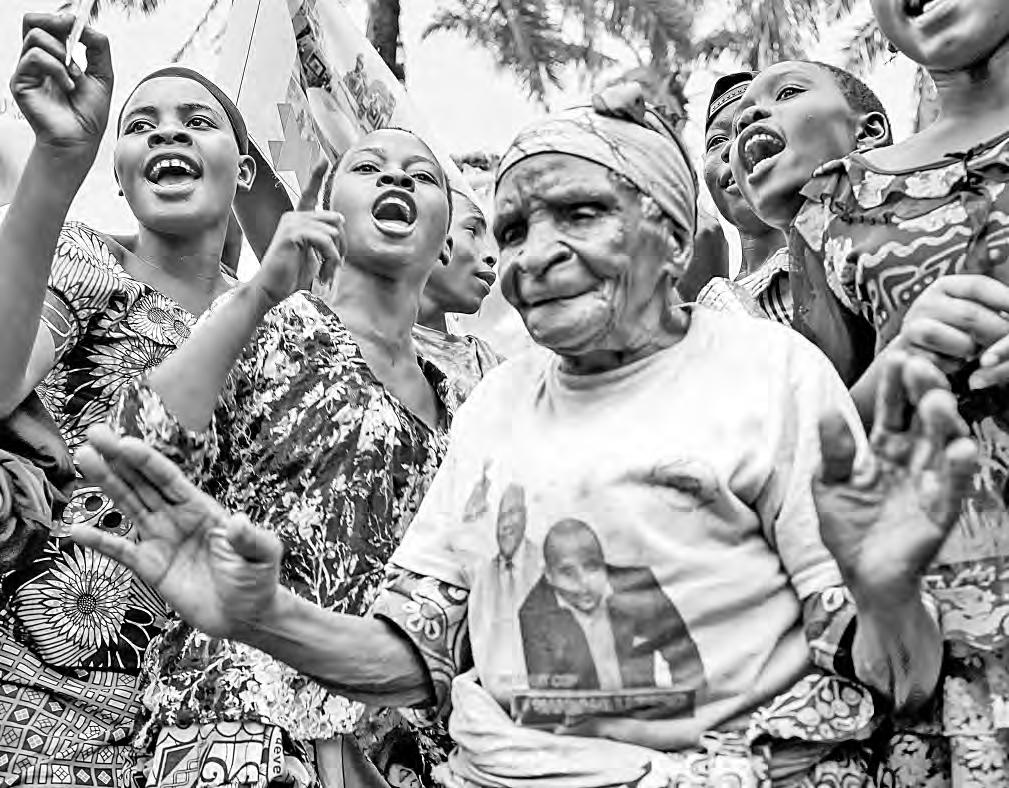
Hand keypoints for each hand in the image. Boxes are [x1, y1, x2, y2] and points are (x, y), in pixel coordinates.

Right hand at [11, 14, 112, 164]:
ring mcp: (28, 70)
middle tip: (71, 30)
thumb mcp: (103, 75)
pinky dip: (56, 68)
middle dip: (54, 21)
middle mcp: (39, 61)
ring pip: (35, 37)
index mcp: (56, 56)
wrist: (81, 139)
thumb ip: (97, 47)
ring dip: (60, 52)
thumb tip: (84, 25)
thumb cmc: (89, 113)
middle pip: (32, 22)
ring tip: (74, 75)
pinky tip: (67, 86)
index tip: (77, 22)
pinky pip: (34, 57)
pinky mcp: (21, 81)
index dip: (61, 18)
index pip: (49, 25)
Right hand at [72, 425, 282, 638]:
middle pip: (143, 483)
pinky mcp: (151, 566)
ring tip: (85, 457)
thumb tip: (237, 521)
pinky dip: (99, 541)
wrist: (246, 615)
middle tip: (94, 434)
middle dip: (119, 459)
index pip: (169, 479)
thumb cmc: (257, 579)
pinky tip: (76, 530)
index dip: (146, 461)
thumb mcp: (262, 555)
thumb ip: (250, 537)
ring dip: (107, 483)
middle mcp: (177, 518)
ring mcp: (161, 540)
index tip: (123, 443)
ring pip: (129, 505)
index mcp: (202, 508)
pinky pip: (121, 550)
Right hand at [251, 160, 344, 305]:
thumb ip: (325, 237)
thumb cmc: (290, 276)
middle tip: (334, 268)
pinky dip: (330, 257)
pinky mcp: (292, 233)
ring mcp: (291, 223)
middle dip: (341, 246)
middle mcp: (293, 216)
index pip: (310, 194)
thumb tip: (339, 219)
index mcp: (298, 220)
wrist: (270, 290)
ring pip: (333, 231)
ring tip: (326, 273)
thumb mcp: (313, 254)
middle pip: (335, 220)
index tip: (323, 157)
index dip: (317, 175)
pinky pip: (325, 239)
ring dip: (335, 257)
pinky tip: (324, 271)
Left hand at [815, 352, 976, 601]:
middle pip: (923, 420)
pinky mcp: (939, 514)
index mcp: (885, 450)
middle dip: (923, 392)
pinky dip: (957, 470)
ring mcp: (929, 485)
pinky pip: (952, 489)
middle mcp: (912, 461)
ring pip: (943, 447)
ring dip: (944, 423)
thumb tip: (827, 412)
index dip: (893, 387)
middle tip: (919, 365)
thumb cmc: (849, 528)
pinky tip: (960, 449)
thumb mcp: (830, 485)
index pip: (891, 411)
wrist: (862, 576)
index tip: (895, 357)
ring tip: (938, 401)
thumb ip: (833, 452)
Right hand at [895, 274, 1008, 374]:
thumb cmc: (952, 328)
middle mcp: (924, 303)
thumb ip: (994, 304)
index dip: (1005, 299)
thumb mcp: (970, 308)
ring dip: (972, 349)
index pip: (978, 286)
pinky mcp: (907, 353)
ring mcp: (912, 328)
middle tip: (1008, 343)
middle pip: (970, 315)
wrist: (915, 350)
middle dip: (997, 332)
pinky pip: (942, 363)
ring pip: (957, 341)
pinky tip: (954, 361)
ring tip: (973, 351)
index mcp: (944, 286)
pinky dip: (954, 365)